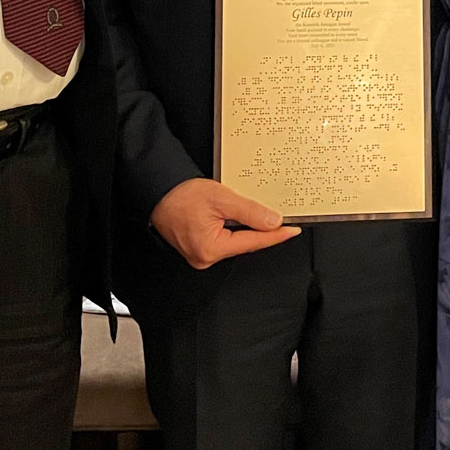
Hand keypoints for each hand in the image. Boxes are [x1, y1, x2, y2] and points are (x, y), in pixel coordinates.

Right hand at [151, 178, 301, 268]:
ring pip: (234, 242)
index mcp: (210, 249)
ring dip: (247, 229)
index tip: (292, 231)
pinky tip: (241, 219)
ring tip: (259, 215)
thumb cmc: (180, 195)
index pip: (253, 243)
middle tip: (282, 219)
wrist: (157, 191)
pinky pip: (223, 240)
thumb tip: (273, 222)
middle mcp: (205, 258)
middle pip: (244, 244)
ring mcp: (200, 255)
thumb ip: (250, 212)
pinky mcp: (197, 248)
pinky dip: (234, 230)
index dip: (275, 236)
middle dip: (262, 231)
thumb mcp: (221, 198)